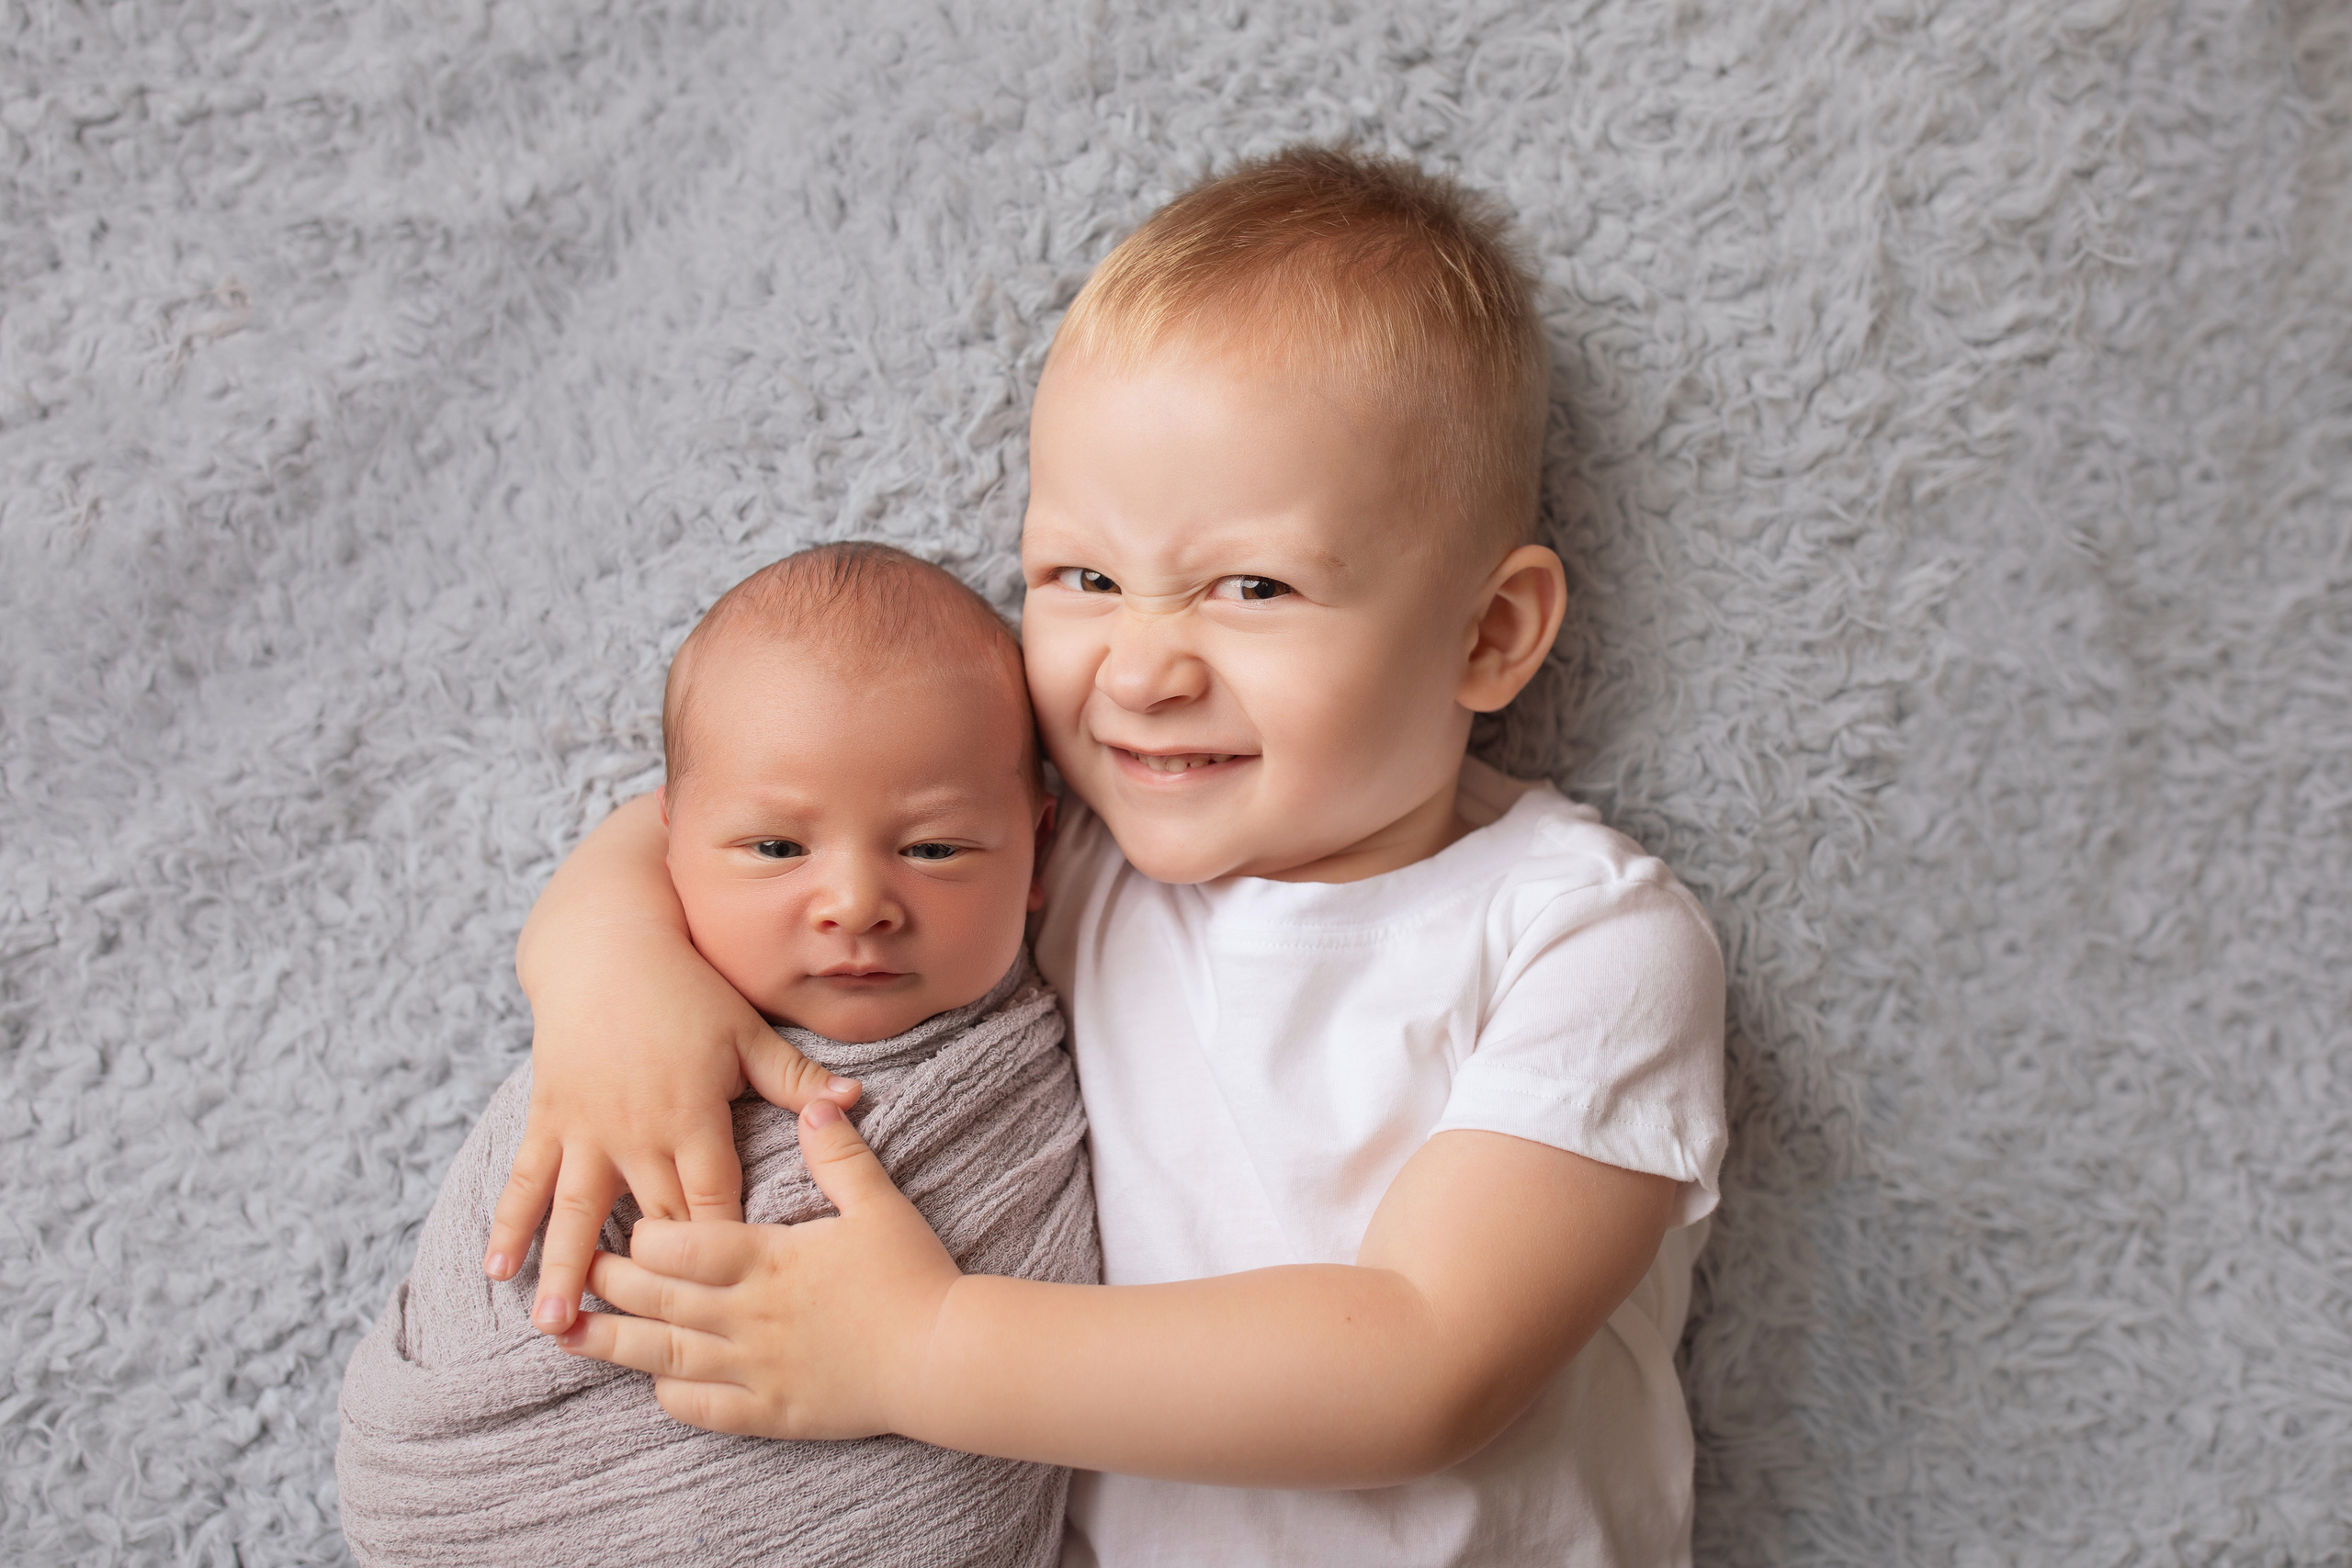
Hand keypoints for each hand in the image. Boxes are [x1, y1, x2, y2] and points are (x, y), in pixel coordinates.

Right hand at [482, 797, 860, 1334]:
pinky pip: (526, 1178)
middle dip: (646, 1284)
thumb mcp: (747, 1031)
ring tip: (556, 1327)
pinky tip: (495, 1271)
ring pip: (576, 1211)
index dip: (719, 1251)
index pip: (712, 1201)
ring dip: (565, 1270)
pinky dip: (509, 1224)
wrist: (606, 946)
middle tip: (636, 1346)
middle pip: (648, 1221)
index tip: (727, 1304)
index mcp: (694, 1117)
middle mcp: (638, 1132)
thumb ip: (796, 1078)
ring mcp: (587, 1128)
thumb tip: (855, 1101)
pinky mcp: (548, 1117)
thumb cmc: (688, 989)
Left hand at [553, 1099, 959, 1439]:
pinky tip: (654, 1383)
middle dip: (610, 1283)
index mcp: (769, 1259)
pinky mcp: (770, 1413)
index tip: (629, 1228)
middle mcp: (748, 1315)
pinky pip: (702, 1409)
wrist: (945, 1359)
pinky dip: (670, 1395)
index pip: (679, 1245)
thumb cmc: (914, 1277)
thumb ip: (839, 1155)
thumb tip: (819, 1102)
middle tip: (576, 1270)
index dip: (645, 1237)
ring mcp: (755, 1369)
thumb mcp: (879, 1204)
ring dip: (611, 1344)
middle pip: (656, 1298)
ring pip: (663, 1357)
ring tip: (567, 1333)